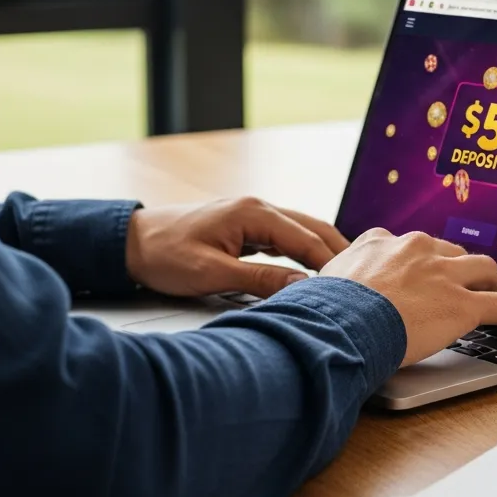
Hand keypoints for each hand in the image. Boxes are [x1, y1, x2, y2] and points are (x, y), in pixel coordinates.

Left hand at [125, 197, 348, 297]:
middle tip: (365, 279)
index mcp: (253, 213)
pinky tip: (316, 270)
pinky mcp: (246, 227)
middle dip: (339, 252)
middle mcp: (258, 207)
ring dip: (325, 251)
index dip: (332, 264)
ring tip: (349, 276)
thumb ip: (260, 280)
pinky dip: (306, 252)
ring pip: (302, 231)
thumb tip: (304, 288)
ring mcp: (253, 215)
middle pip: (313, 228)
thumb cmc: (165, 256)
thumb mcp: (212, 274)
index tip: (354, 286)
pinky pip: (286, 237)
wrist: (132, 242)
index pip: (306, 239)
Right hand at [321, 228, 496, 365]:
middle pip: (450, 252)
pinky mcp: (464, 303)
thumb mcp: (322, 289)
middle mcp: (415, 248)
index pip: (410, 246)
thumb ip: (332, 290)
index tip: (424, 274)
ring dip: (493, 283)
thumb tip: (313, 307)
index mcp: (379, 242)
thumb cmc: (321, 313)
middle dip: (460, 268)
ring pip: (483, 269)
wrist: (338, 323)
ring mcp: (442, 273)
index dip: (422, 262)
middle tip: (466, 285)